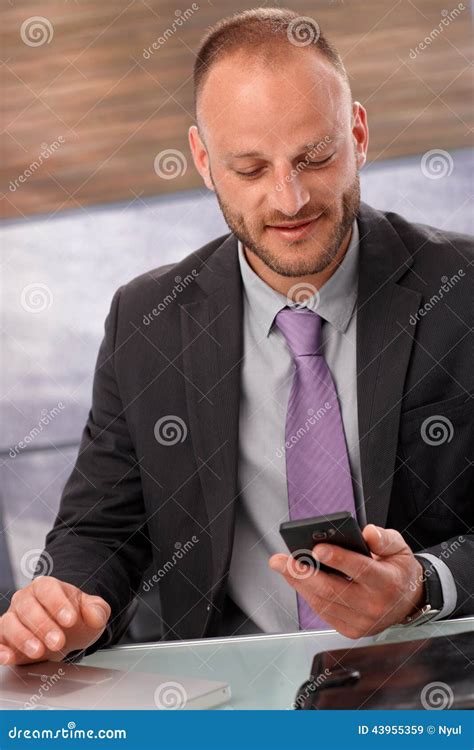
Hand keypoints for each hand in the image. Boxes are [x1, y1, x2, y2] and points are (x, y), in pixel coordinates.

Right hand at [0, 576, 110, 664]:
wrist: (64, 632)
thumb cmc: (74, 619)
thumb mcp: (92, 612)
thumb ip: (97, 610)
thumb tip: (93, 614)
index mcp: (47, 586)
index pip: (48, 589)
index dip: (58, 604)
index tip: (70, 620)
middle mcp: (26, 599)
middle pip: (28, 606)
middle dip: (43, 625)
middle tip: (59, 641)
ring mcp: (13, 617)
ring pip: (9, 623)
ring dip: (23, 638)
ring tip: (39, 651)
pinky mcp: (3, 638)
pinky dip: (0, 649)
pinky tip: (8, 657)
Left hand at [268, 524, 425, 637]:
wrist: (409, 603)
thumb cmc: (399, 571)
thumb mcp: (400, 549)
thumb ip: (384, 539)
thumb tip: (367, 533)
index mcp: (387, 582)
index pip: (360, 570)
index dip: (338, 559)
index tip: (317, 548)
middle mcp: (374, 605)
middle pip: (333, 590)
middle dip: (303, 574)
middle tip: (281, 560)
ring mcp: (362, 622)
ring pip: (323, 602)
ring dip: (298, 583)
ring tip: (282, 566)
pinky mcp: (351, 630)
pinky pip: (323, 612)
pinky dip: (307, 595)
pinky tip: (296, 580)